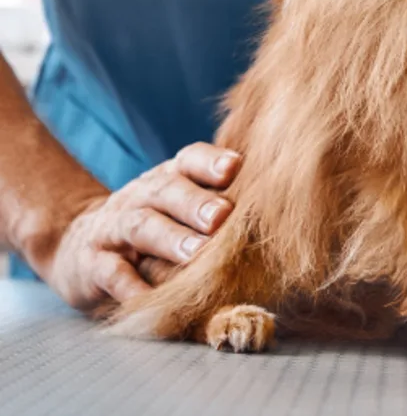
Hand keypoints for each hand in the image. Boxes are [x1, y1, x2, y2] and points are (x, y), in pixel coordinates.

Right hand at [42, 143, 240, 310]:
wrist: (80, 245)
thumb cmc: (152, 226)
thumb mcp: (177, 207)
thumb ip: (216, 206)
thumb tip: (276, 216)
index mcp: (168, 178)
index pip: (189, 159)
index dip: (211, 161)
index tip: (236, 166)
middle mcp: (142, 196)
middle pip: (168, 191)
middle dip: (196, 203)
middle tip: (222, 216)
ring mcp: (114, 227)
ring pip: (141, 226)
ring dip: (170, 239)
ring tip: (195, 255)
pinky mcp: (92, 264)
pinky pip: (110, 272)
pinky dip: (129, 285)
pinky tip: (148, 297)